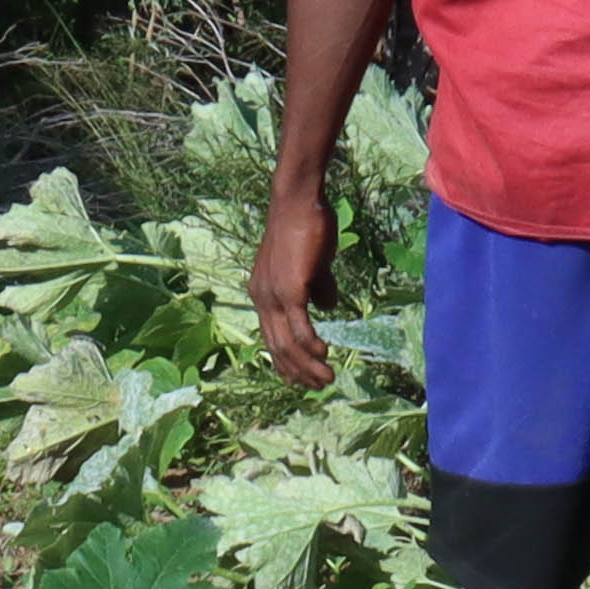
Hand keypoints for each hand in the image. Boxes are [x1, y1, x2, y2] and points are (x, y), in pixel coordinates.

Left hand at [250, 195, 337, 387]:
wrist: (298, 201)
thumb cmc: (307, 226)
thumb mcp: (312, 264)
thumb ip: (318, 287)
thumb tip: (328, 307)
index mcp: (263, 294)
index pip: (272, 338)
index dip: (287, 362)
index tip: (303, 377)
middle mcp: (262, 298)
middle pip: (277, 348)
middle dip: (299, 372)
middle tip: (319, 386)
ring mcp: (272, 295)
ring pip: (287, 344)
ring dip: (308, 366)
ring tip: (326, 379)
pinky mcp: (288, 289)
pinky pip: (298, 327)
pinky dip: (310, 346)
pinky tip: (324, 355)